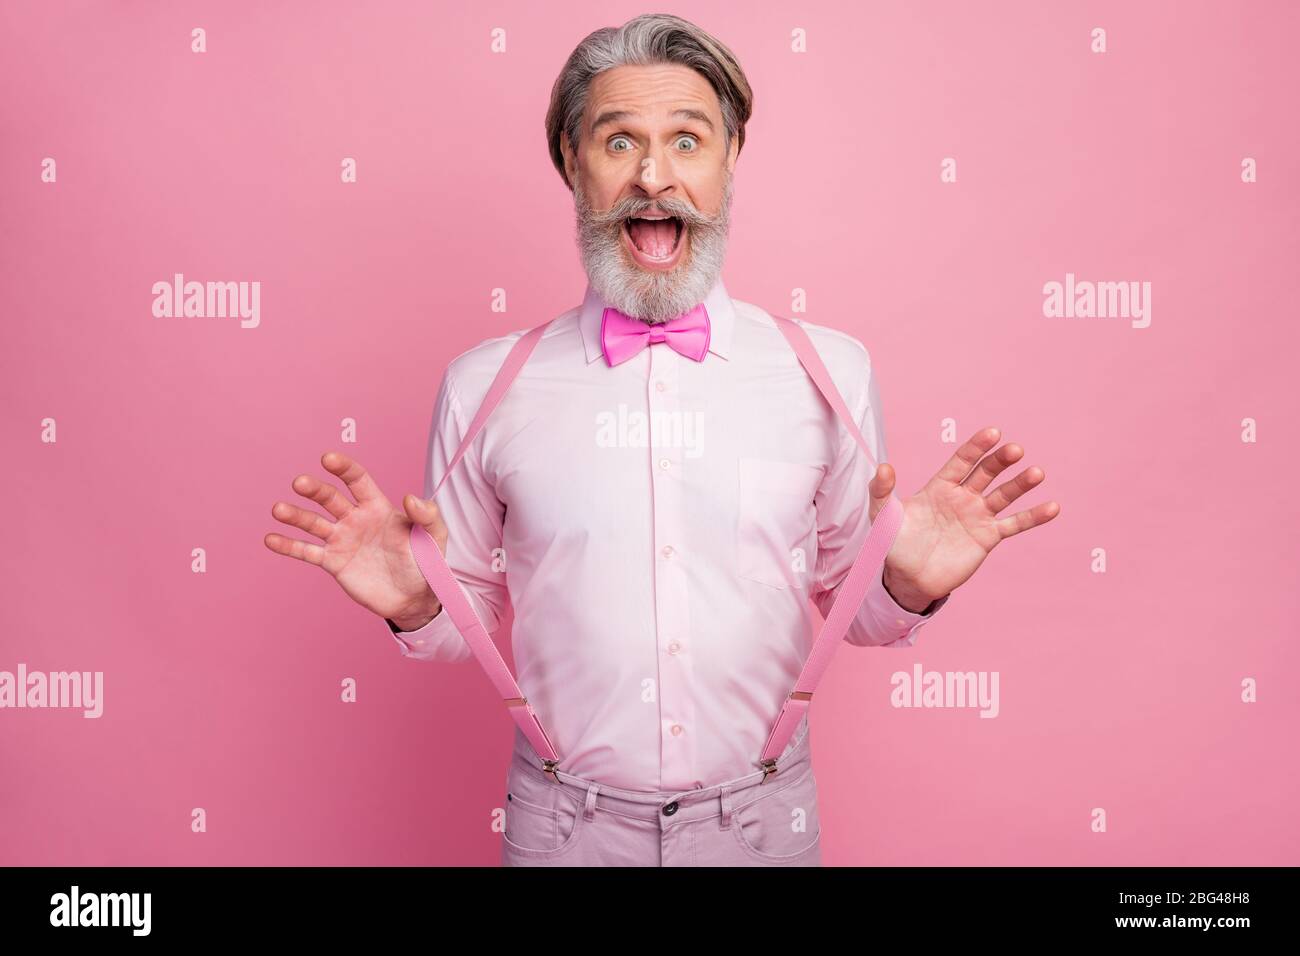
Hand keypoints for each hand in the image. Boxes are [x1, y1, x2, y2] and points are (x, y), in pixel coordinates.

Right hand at [263, 451, 447, 628]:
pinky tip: (270, 538)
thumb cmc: (427, 562)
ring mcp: (342, 540)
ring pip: (313, 523)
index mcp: (377, 506)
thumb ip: (427, 515)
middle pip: (330, 498)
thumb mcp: (434, 536)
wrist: (415, 598)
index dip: (344, 468)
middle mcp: (355, 519)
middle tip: (300, 483)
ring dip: (295, 516)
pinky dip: (288, 545)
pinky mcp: (333, 562)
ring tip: (278, 509)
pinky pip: (307, 551)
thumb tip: (410, 497)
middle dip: (315, 489)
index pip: (357, 480)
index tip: (328, 458)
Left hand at [868, 427, 1059, 606]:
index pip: (962, 461)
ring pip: (1003, 496)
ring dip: (1021, 484)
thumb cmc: (894, 543)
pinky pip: (1013, 525)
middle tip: (1015, 450)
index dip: (976, 447)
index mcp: (940, 486)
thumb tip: (883, 467)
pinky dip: (1033, 517)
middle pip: (986, 473)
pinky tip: (1052, 507)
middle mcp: (963, 497)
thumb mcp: (882, 516)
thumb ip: (881, 490)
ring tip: (1037, 473)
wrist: (908, 578)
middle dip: (1000, 461)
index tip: (993, 432)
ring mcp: (977, 516)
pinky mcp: (988, 537)